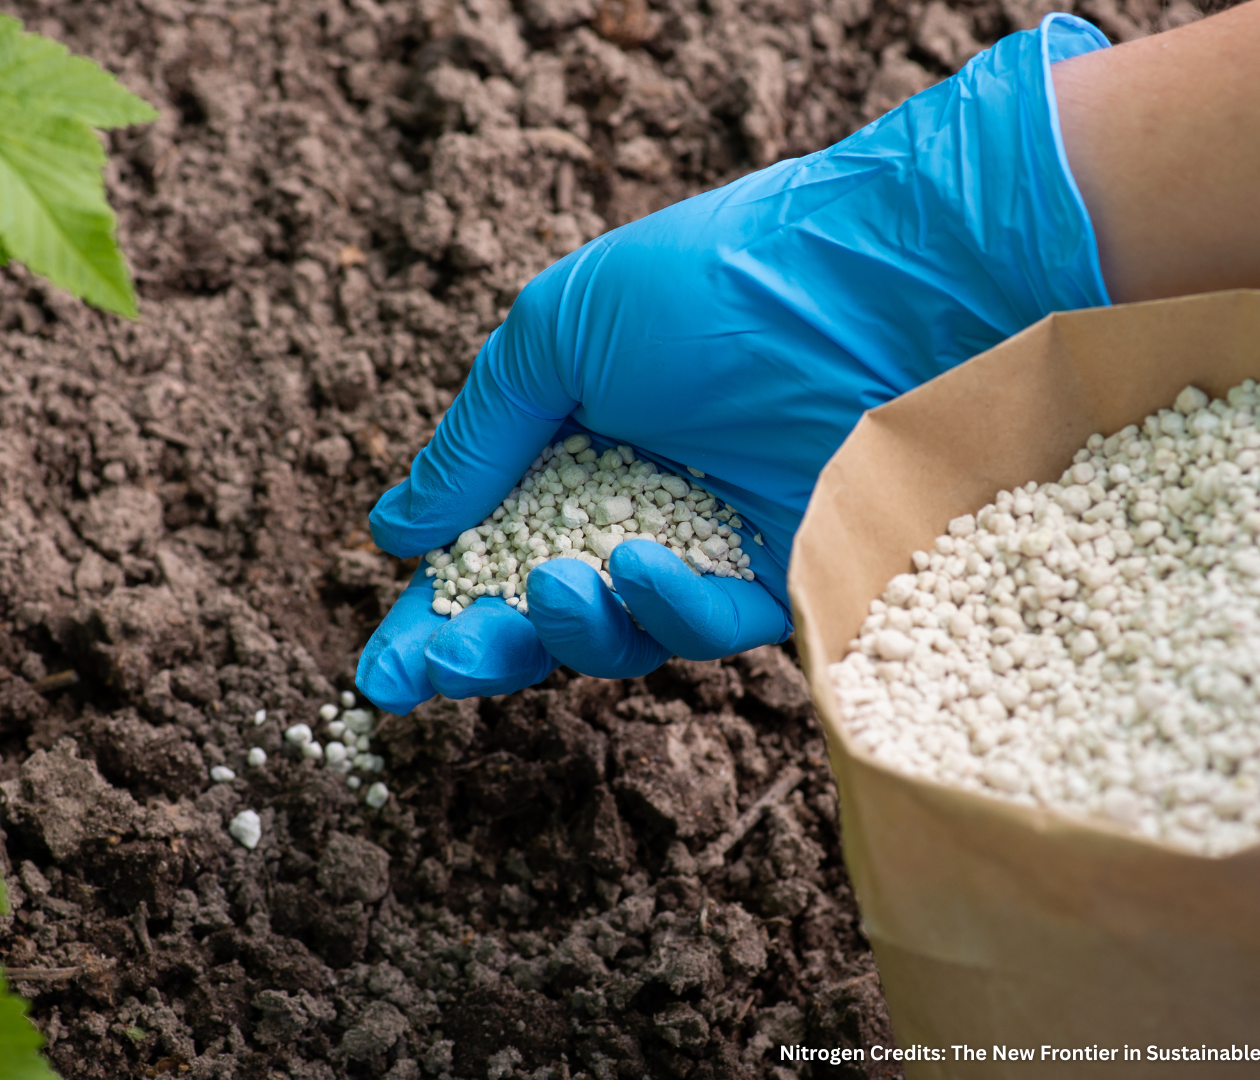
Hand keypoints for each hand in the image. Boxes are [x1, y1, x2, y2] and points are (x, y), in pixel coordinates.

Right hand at [357, 14, 1113, 713]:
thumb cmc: (715, 283)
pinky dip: (668, 610)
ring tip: (555, 586)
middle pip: (546, 611)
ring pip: (622, 638)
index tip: (383, 668)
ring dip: (571, 628)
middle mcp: (642, 498)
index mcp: (578, 438)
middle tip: (436, 665)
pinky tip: (641, 567)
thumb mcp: (560, 332)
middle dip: (484, 649)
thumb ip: (479, 438)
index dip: (436, 612)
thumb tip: (397, 532)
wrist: (875, 283)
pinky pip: (713, 628)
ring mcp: (716, 541)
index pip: (488, 542)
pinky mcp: (789, 574)